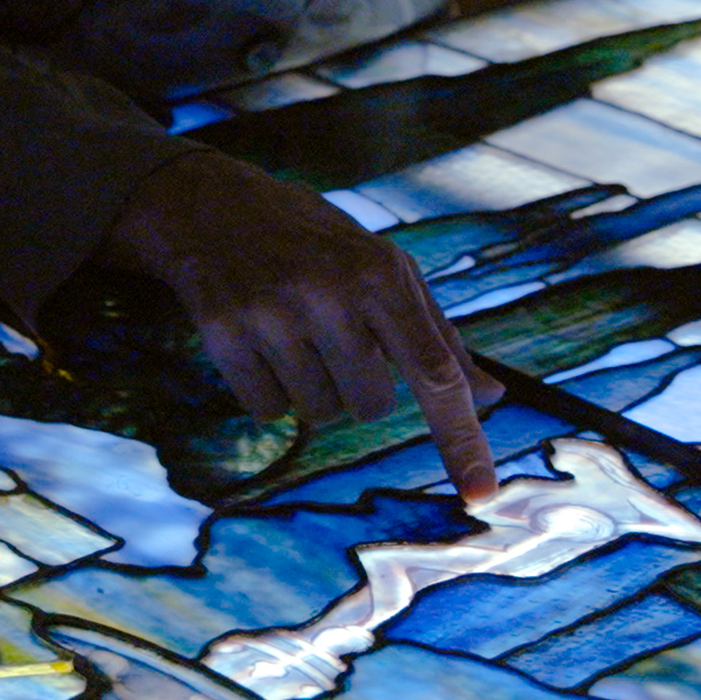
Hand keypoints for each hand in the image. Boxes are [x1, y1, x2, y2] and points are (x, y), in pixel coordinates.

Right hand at [104, 149, 508, 501]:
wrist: (208, 204)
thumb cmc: (314, 243)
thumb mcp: (382, 268)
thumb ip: (437, 334)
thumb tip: (492, 396)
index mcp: (381, 273)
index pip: (436, 373)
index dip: (462, 438)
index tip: (482, 495)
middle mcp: (329, 291)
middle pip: (371, 406)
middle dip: (359, 389)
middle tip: (332, 339)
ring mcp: (272, 311)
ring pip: (317, 413)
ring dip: (311, 390)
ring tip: (291, 334)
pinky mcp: (223, 330)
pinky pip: (266, 411)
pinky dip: (267, 392)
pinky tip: (257, 343)